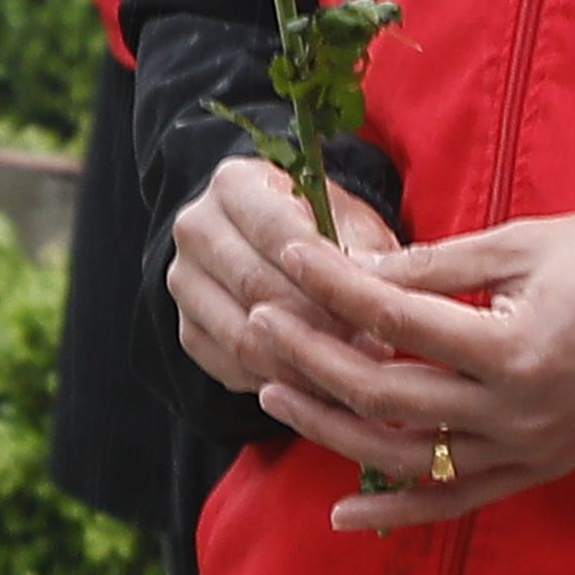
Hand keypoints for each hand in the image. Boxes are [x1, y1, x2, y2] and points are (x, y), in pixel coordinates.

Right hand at [166, 144, 429, 418]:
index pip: (276, 231)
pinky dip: (279, 385)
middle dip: (318, 324)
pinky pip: (233, 369)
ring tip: (356, 374)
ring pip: (242, 337)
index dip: (324, 274)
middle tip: (372, 350)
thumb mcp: (353, 223)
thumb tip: (389, 291)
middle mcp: (197, 228)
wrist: (275, 249)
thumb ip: (367, 252)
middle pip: (256, 286)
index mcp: (235, 185)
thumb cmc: (325, 230)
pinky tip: (323, 389)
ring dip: (302, 363)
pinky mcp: (188, 330)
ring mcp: (184, 283)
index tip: (371, 306)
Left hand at [295, 210, 574, 531]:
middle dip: (314, 357)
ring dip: (334, 428)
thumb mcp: (524, 243)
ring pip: (407, 456)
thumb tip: (357, 273)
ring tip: (276, 394)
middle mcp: (516, 412)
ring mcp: (527, 449)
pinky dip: (397, 512)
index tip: (290, 260)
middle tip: (260, 323)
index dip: (335, 290)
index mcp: (514, 348)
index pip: (397, 322)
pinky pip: (456, 502)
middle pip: (387, 393)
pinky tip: (341, 513)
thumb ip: (436, 266)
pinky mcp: (538, 468)